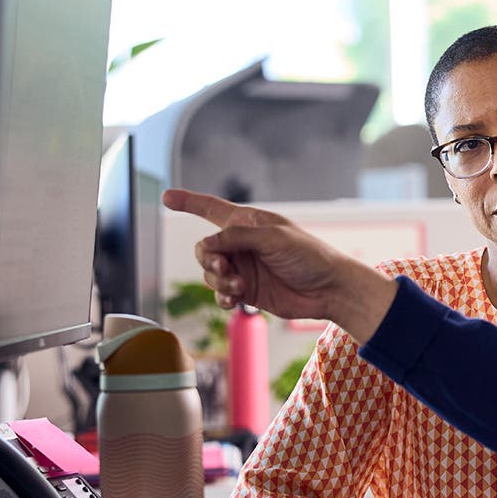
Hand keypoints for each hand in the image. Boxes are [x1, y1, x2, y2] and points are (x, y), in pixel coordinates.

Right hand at [162, 189, 395, 342]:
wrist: (330, 290)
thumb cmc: (309, 256)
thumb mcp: (273, 239)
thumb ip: (237, 238)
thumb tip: (206, 245)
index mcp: (249, 223)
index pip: (212, 208)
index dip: (189, 201)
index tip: (167, 196)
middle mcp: (243, 244)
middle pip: (204, 248)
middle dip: (208, 258)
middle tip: (224, 267)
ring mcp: (244, 268)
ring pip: (210, 274)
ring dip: (219, 281)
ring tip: (239, 287)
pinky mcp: (248, 291)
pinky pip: (221, 294)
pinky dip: (223, 297)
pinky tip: (234, 300)